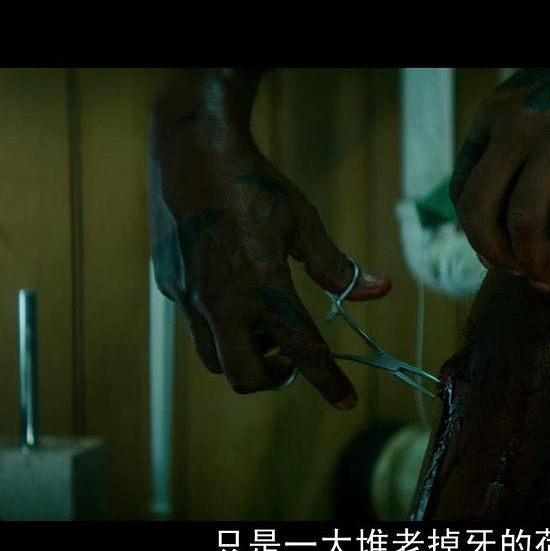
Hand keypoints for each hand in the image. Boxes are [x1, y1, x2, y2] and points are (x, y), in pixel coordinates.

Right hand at [150, 69, 389, 409]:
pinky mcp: (170, 284)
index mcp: (262, 287)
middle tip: (292, 355)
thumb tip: (379, 289)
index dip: (327, 380)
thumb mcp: (303, 224)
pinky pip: (197, 324)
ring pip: (215, 358)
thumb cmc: (253, 184)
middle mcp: (220, 301)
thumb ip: (336, 267)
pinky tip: (235, 291)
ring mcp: (189, 296)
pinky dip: (222, 324)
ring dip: (246, 354)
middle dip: (274, 377)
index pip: (302, 350)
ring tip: (266, 323)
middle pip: (244, 377)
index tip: (346, 401)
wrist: (192, 149)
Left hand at [450, 68, 549, 300]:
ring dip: (532, 263)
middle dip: (493, 254)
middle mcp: (513, 128)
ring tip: (547, 283)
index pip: (461, 190)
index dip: (474, 234)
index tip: (496, 256)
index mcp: (491, 118)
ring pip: (524, 219)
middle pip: (479, 209)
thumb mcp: (528, 103)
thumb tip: (507, 202)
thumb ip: (511, 142)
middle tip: (518, 275)